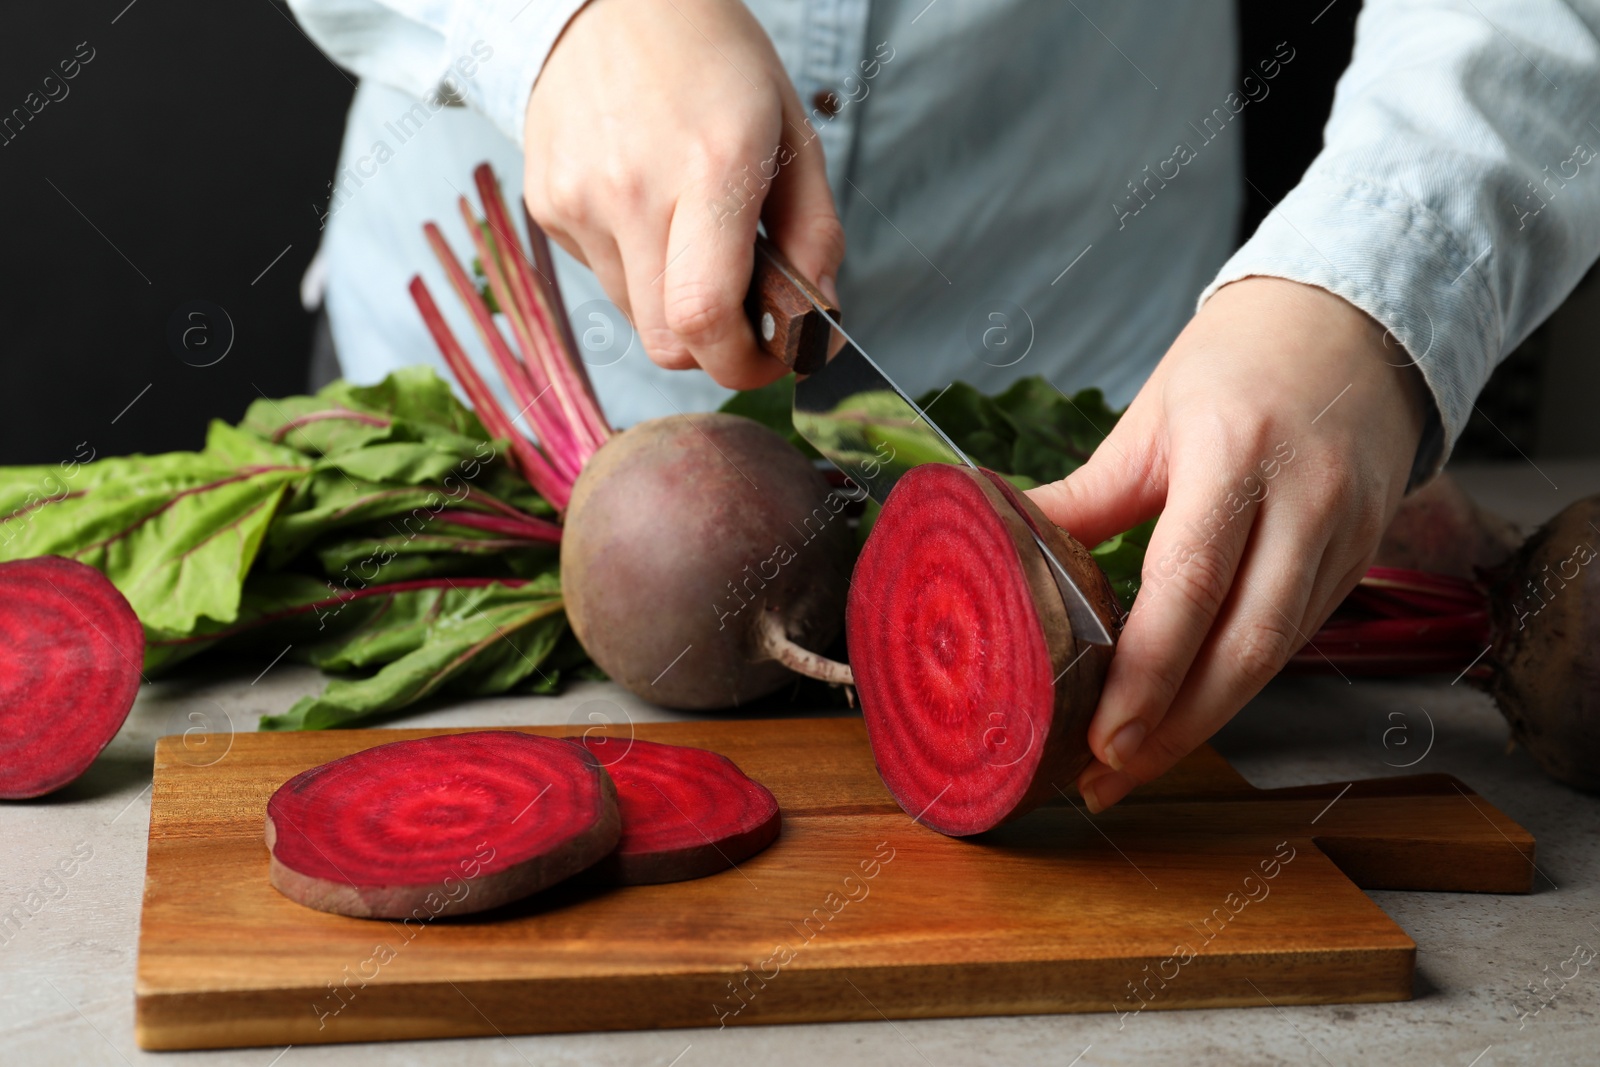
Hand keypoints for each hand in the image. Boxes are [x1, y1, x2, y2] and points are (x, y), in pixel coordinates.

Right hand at [523, 0, 843, 387]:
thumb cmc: (715, 61)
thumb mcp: (791, 132)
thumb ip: (815, 232)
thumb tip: (819, 321)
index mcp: (710, 169)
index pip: (706, 318)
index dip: (744, 362)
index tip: (773, 352)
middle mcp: (633, 191)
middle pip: (668, 343)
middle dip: (714, 348)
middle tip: (743, 314)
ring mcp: (578, 201)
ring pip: (634, 315)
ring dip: (673, 302)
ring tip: (689, 232)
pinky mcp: (546, 205)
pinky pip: (601, 276)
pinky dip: (635, 265)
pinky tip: (645, 204)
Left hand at [1028, 277, 1428, 811]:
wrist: (1355, 323)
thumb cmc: (1240, 360)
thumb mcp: (1150, 416)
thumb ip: (1085, 495)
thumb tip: (1004, 543)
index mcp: (1234, 454)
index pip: (1189, 585)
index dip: (1147, 673)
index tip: (1101, 735)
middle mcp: (1302, 501)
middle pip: (1245, 647)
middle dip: (1176, 727)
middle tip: (1108, 773)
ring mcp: (1344, 534)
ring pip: (1276, 656)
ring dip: (1205, 720)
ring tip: (1135, 761)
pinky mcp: (1363, 557)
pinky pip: (1296, 637)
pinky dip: (1238, 681)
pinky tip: (1189, 709)